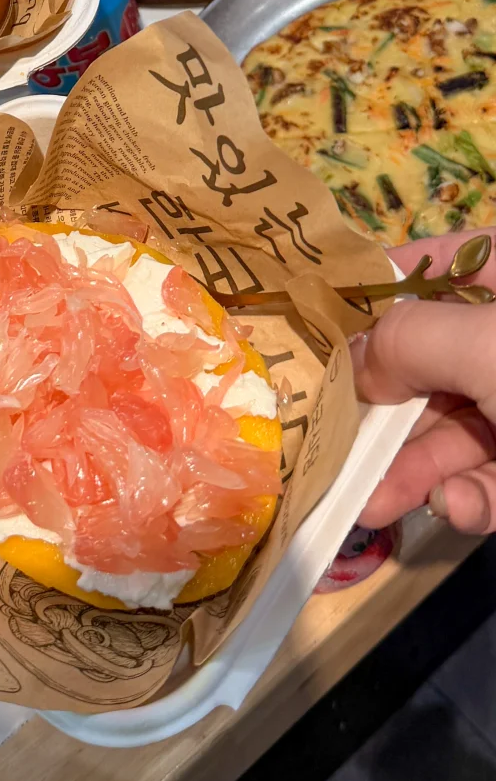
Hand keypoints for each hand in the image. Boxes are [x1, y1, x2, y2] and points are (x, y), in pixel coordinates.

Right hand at [353, 228, 495, 532]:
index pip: (418, 268)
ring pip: (459, 425)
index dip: (359, 306)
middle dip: (381, 414)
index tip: (305, 349)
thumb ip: (407, 340)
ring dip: (416, 469)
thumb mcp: (491, 344)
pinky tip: (462, 513)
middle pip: (428, 359)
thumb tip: (352, 361)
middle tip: (330, 454)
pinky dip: (477, 496)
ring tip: (372, 506)